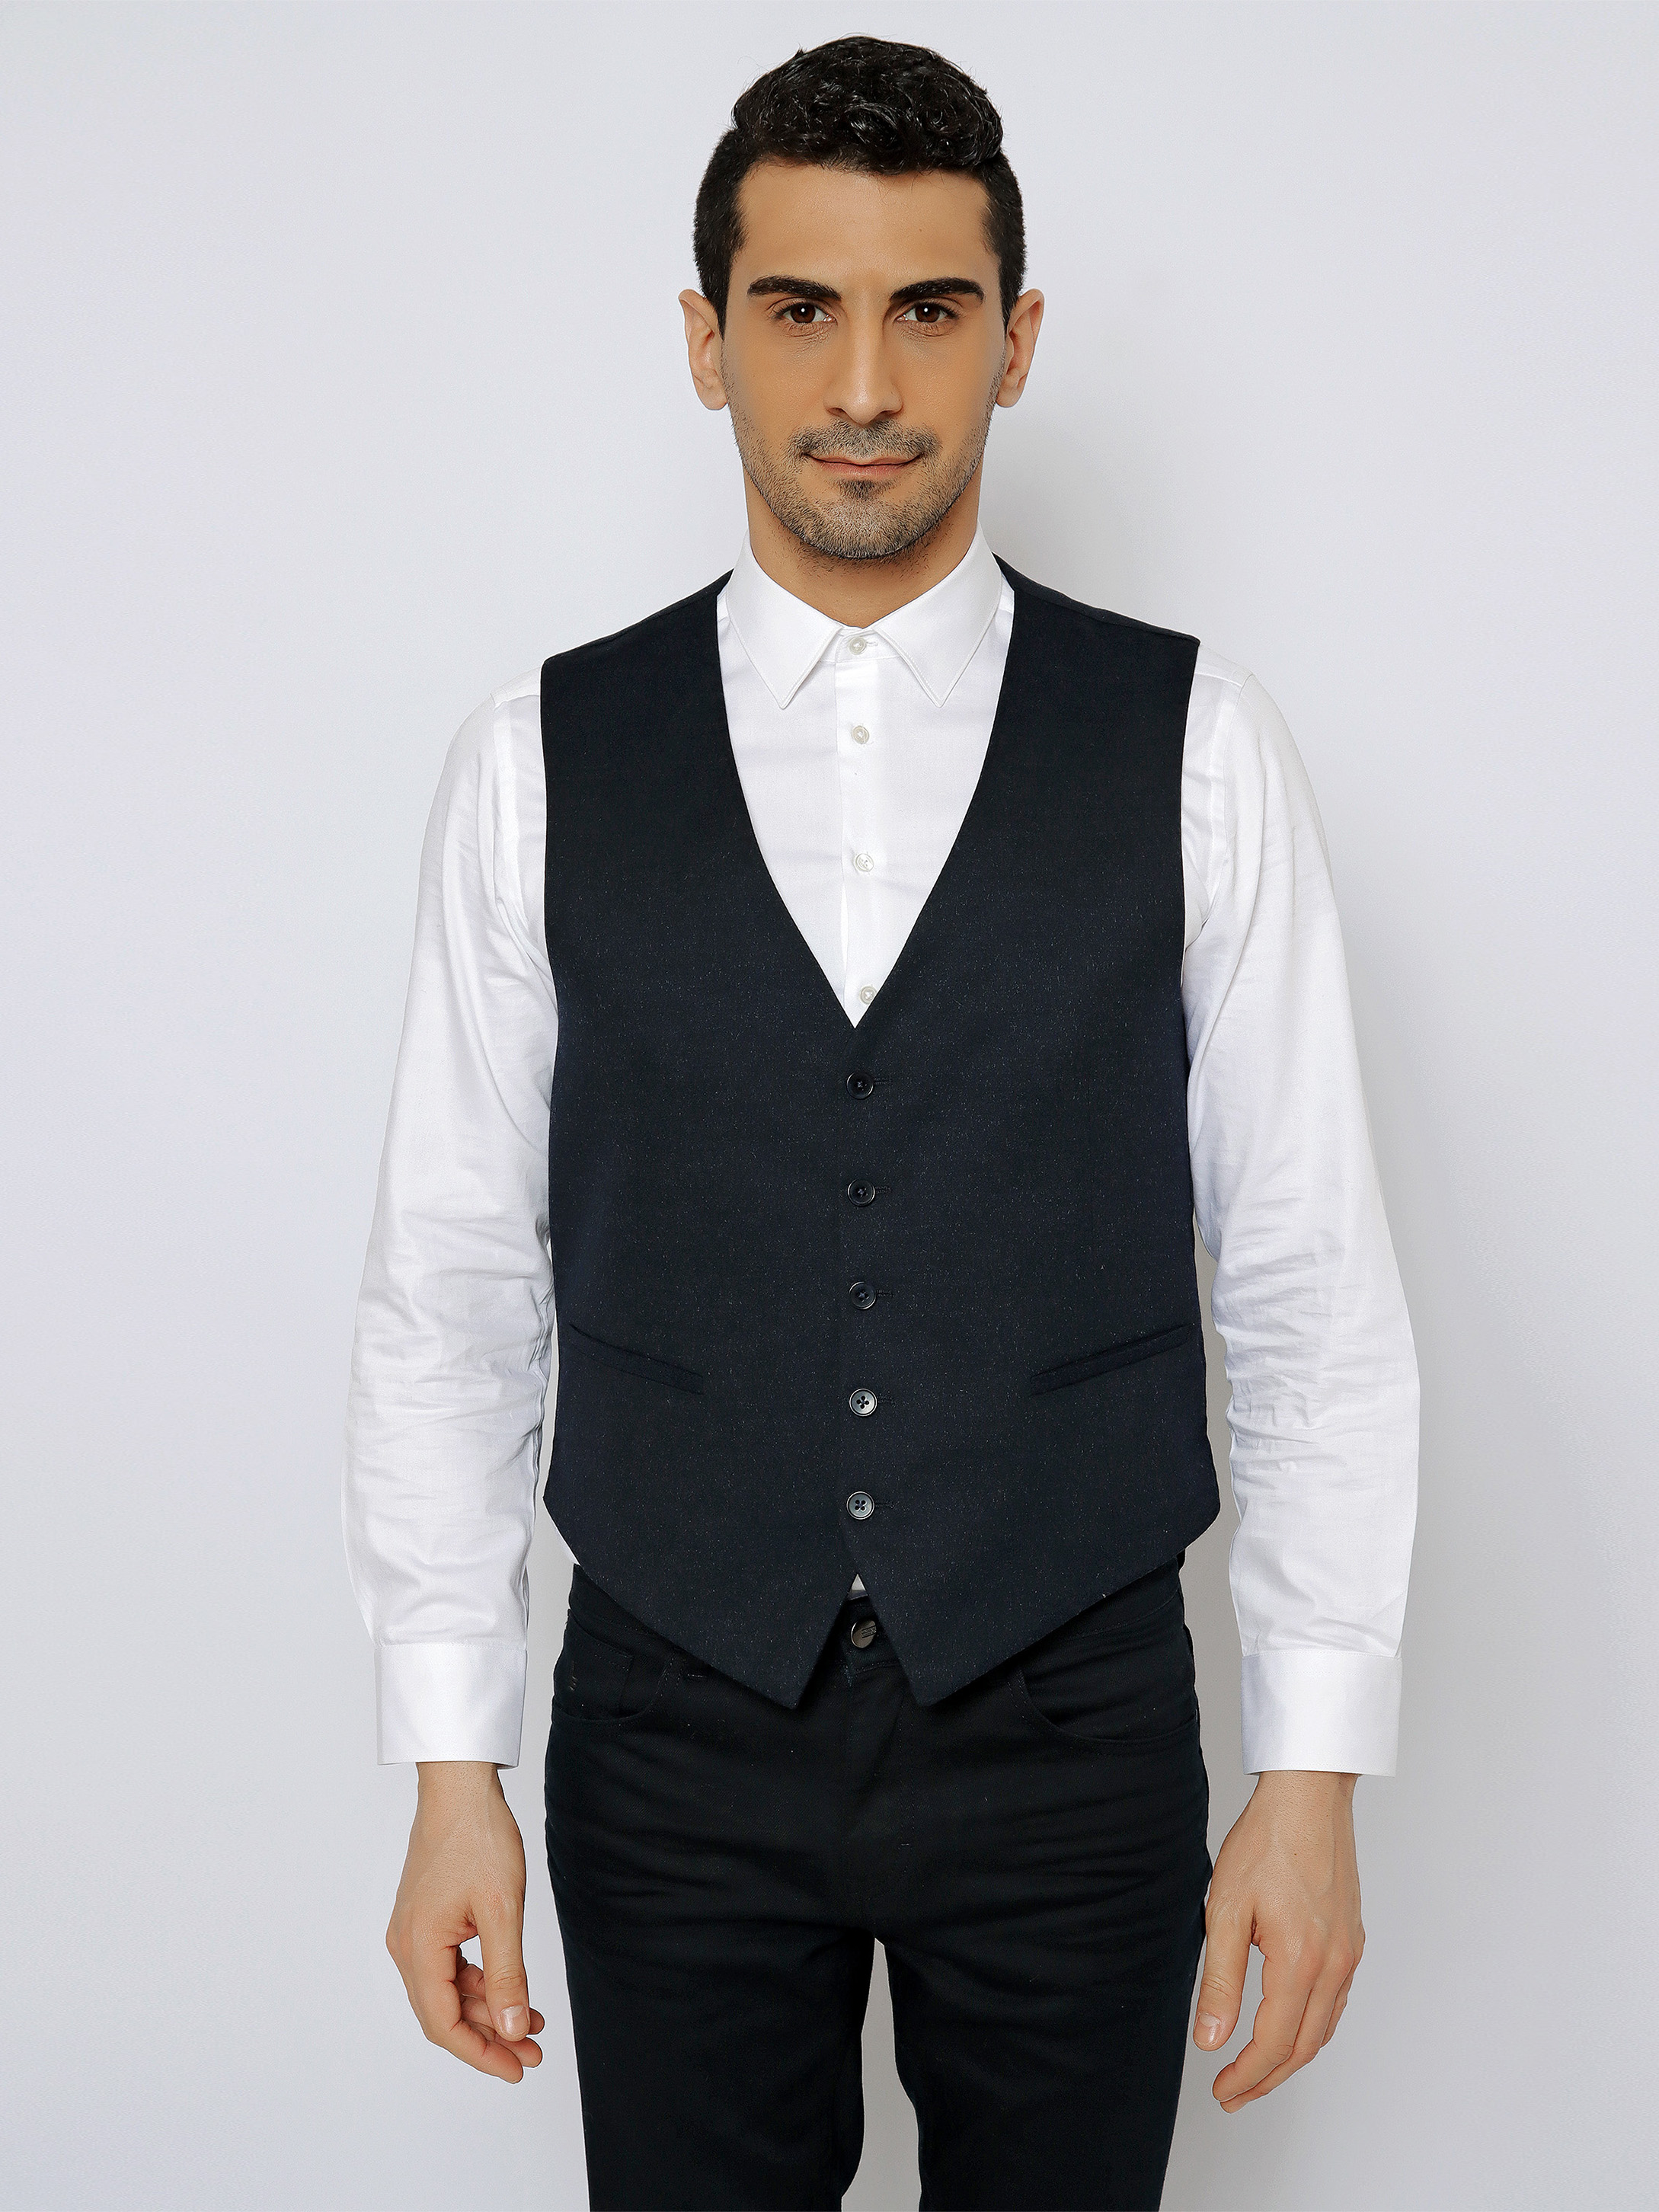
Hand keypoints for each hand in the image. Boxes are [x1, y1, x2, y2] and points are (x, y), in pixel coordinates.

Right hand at [385, 1760, 544, 2082]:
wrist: (460, 1786)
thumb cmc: (478, 1838)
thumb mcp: (503, 1910)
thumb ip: (507, 1975)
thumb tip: (512, 2029)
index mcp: (418, 1948)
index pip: (443, 2024)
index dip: (480, 2054)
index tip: (516, 2069)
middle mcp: (407, 1946)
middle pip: (444, 2013)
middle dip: (490, 2037)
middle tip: (533, 2052)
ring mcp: (414, 1932)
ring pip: (449, 1991)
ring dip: (488, 2010)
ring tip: (531, 2023)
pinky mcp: (426, 1919)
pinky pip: (450, 1967)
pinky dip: (480, 1982)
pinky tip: (510, 1988)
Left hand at [1193, 1769, 1363, 2110]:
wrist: (1307, 1798)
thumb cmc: (1265, 1843)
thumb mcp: (1225, 1910)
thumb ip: (1219, 1981)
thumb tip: (1210, 2040)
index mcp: (1301, 1963)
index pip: (1273, 2044)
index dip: (1245, 2076)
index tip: (1220, 2091)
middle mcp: (1334, 1965)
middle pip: (1303, 2047)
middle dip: (1266, 2080)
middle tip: (1233, 2095)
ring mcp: (1348, 1953)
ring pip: (1323, 2029)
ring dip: (1290, 2059)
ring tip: (1255, 2072)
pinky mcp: (1351, 1940)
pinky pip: (1334, 2003)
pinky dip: (1311, 2029)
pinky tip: (1289, 2027)